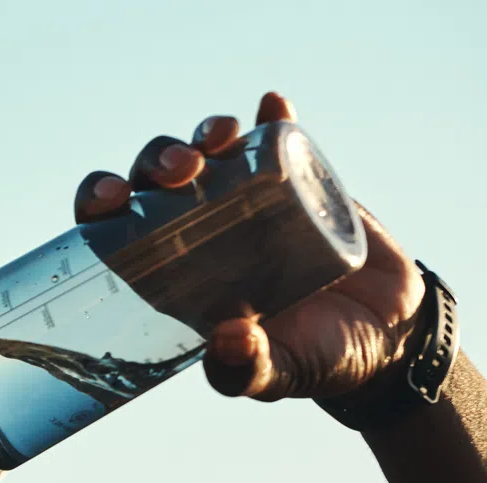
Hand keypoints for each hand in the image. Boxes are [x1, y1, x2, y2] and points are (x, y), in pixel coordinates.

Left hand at [73, 92, 424, 402]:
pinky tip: (272, 106)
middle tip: (176, 172)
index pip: (114, 230)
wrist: (387, 335)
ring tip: (220, 140)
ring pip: (206, 153)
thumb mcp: (278, 373)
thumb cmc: (314, 359)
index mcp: (171, 274)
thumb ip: (249, 369)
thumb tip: (229, 343)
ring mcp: (247, 199)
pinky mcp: (298, 180)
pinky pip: (276, 138)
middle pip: (153, 181)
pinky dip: (272, 117)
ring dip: (202, 136)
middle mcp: (198, 230)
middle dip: (152, 163)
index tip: (108, 201)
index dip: (99, 205)